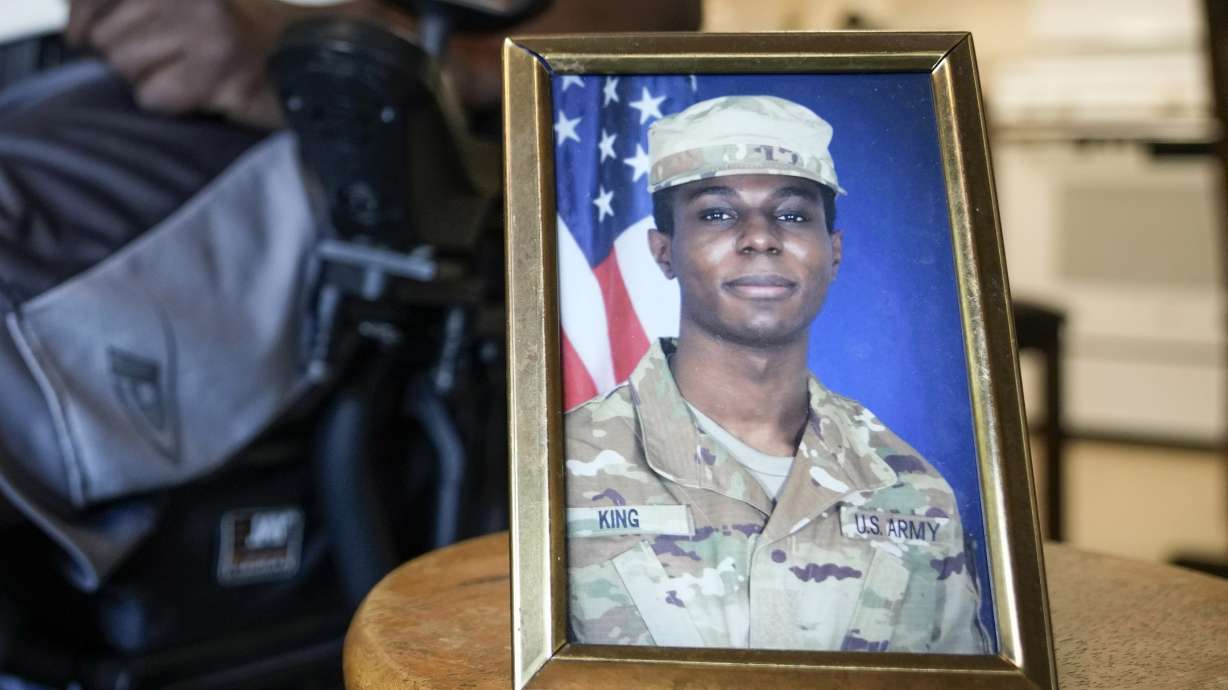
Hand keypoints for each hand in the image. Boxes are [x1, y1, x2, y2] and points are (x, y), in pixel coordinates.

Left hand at [65, 0, 315, 128]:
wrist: (311, 55)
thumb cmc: (240, 31)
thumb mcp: (181, 1)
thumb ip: (127, 6)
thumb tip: (74, 26)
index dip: (82, 19)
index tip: (82, 35)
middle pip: (106, 38)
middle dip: (130, 55)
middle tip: (173, 56)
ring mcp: (205, 29)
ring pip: (127, 68)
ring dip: (153, 79)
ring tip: (193, 70)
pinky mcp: (218, 71)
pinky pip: (155, 97)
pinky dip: (174, 101)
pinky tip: (206, 88)